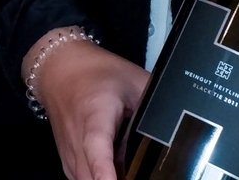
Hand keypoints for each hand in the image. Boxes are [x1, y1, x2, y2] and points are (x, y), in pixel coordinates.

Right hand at [28, 34, 148, 179]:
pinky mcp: (67, 162)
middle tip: (141, 172)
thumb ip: (155, 105)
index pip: (97, 149)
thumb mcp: (133, 80)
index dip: (105, 171)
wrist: (61, 69)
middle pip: (90, 176)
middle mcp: (77, 140)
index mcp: (96, 116)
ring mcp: (69, 154)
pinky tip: (117, 172)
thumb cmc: (97, 74)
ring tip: (131, 169)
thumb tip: (178, 124)